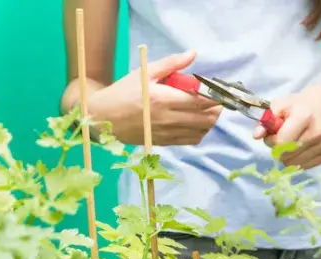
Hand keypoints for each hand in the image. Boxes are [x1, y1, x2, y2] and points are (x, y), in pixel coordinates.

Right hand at [84, 50, 222, 145]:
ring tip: (204, 108)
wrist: (101, 117)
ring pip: (202, 131)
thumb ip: (172, 64)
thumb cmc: (123, 92)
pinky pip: (191, 140)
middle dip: (216, 108)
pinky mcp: (164, 143)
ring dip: (209, 120)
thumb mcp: (145, 72)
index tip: (219, 89)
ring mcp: (167, 134)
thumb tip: (193, 53)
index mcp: (164, 100)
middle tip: (213, 97)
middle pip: (207, 119)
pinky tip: (194, 120)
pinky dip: (200, 130)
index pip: (201, 101)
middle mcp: (168, 119)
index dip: (216, 96)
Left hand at [255, 89, 320, 168]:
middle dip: (278, 150)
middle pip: (287, 155)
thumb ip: (265, 121)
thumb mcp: (279, 106)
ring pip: (294, 164)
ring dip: (288, 156)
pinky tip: (302, 147)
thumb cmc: (299, 106)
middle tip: (282, 138)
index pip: (281, 142)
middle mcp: (317, 133)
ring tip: (292, 142)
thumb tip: (256, 135)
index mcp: (304, 118)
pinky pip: (305, 166)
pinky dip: (298, 160)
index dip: (271, 142)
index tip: (271, 135)